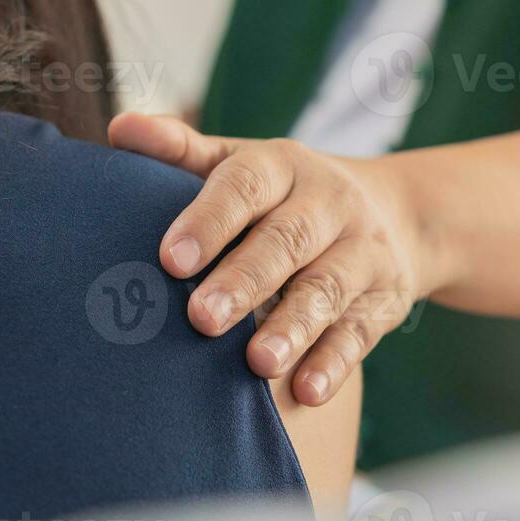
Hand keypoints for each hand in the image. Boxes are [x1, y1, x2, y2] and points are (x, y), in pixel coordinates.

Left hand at [108, 113, 429, 405]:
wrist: (399, 213)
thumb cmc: (285, 194)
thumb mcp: (242, 163)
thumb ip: (181, 151)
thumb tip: (120, 128)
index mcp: (283, 167)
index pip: (246, 185)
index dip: (209, 220)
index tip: (170, 259)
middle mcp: (328, 203)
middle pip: (287, 241)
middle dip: (245, 281)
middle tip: (201, 320)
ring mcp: (362, 252)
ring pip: (327, 289)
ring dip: (294, 327)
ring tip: (258, 364)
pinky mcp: (383, 300)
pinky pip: (361, 333)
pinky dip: (334, 363)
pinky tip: (306, 392)